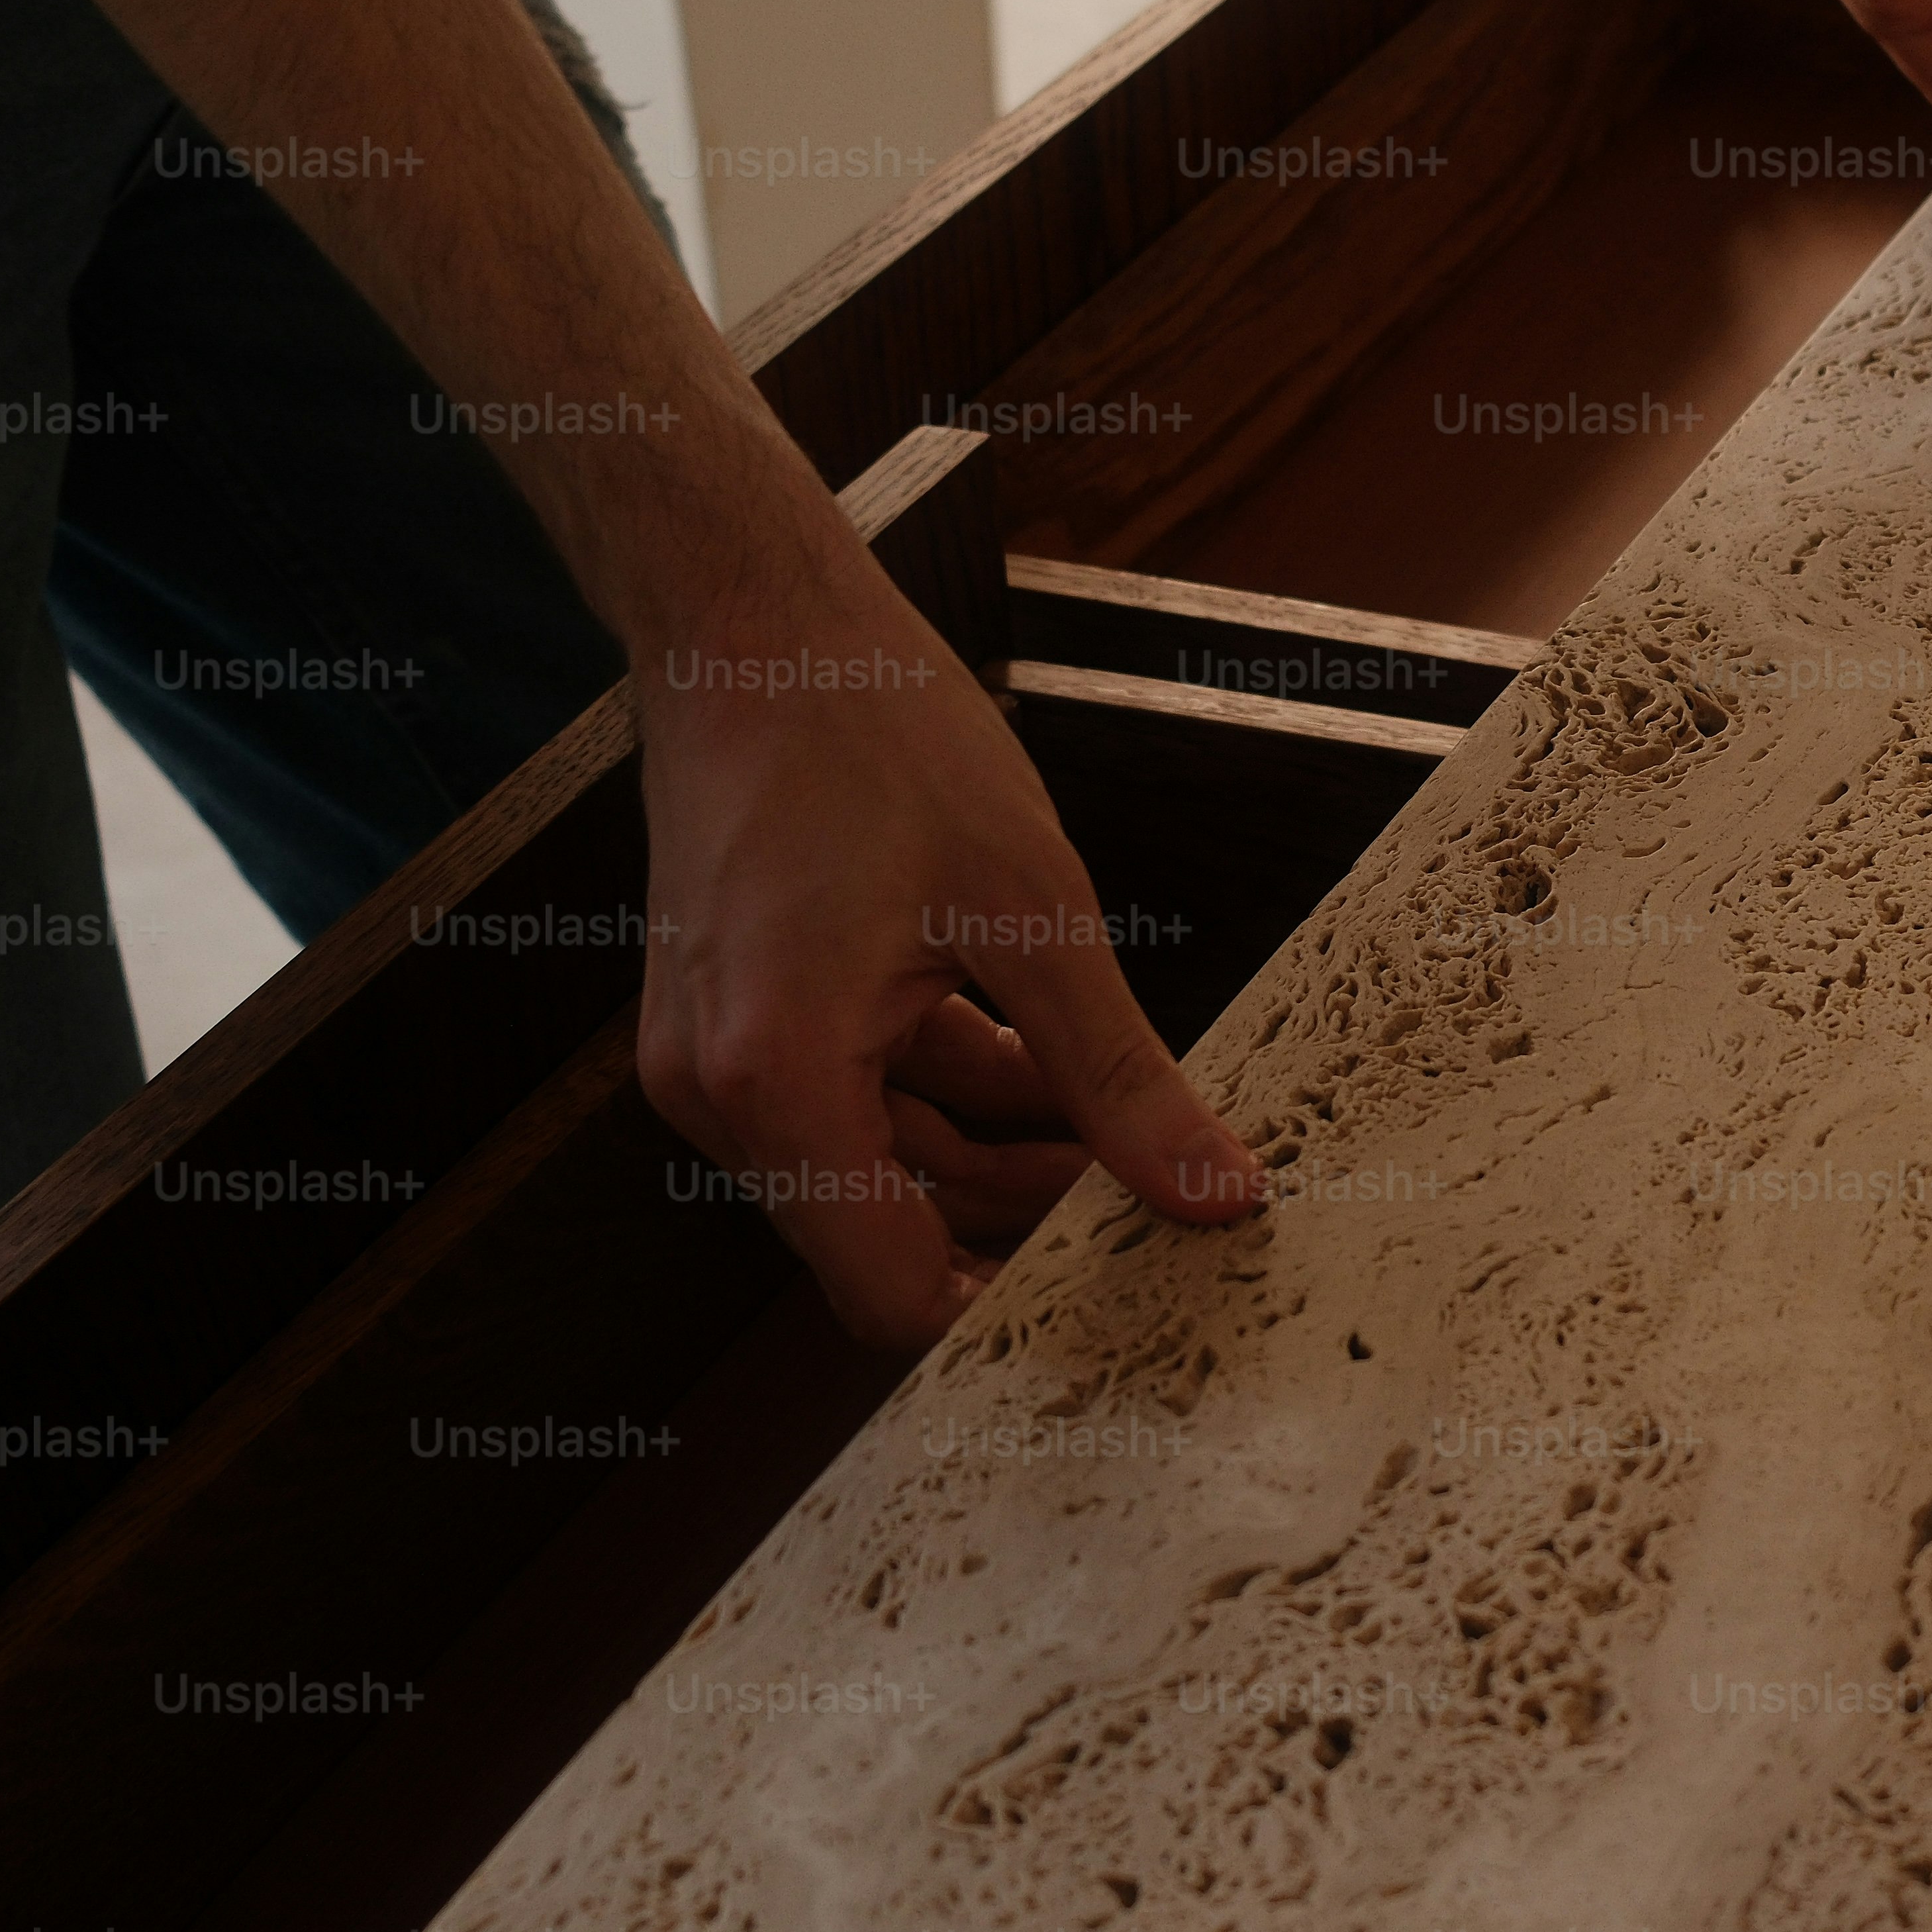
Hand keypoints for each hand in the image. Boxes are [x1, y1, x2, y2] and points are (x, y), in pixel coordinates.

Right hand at [626, 557, 1263, 1345]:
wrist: (752, 619)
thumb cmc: (869, 728)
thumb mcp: (1031, 908)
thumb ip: (1117, 1071)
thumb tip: (1212, 1189)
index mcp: (776, 1081)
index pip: (890, 1291)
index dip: (1008, 1312)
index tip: (1117, 1292)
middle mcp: (721, 1094)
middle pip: (885, 1235)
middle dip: (1019, 1230)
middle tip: (1150, 1212)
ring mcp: (719, 1058)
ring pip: (880, 1166)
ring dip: (998, 1159)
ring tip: (1125, 1137)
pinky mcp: (739, 1017)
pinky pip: (856, 1098)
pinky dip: (949, 1095)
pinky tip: (1053, 1075)